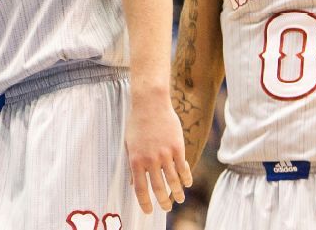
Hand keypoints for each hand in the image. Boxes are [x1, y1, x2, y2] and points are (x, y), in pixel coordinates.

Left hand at [125, 94, 191, 213]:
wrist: (150, 104)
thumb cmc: (137, 124)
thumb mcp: (129, 144)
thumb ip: (132, 164)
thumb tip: (133, 183)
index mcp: (135, 160)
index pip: (140, 188)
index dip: (144, 203)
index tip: (148, 211)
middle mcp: (150, 160)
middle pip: (158, 188)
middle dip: (163, 202)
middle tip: (166, 208)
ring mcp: (165, 154)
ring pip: (173, 181)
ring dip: (177, 193)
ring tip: (179, 200)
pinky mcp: (178, 148)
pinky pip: (183, 168)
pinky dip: (186, 178)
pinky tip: (187, 184)